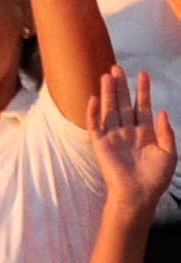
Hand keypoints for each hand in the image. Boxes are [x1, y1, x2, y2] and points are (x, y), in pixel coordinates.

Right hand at [87, 66, 176, 216]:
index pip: (143, 106)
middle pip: (123, 103)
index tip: (143, 72)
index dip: (143, 90)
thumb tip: (162, 110)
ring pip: (110, 109)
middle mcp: (128, 132)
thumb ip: (166, 132)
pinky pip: (95, 125)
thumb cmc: (156, 178)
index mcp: (145, 133)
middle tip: (118, 67)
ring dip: (108, 93)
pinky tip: (94, 98)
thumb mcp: (169, 154)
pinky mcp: (100, 144)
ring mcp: (113, 137)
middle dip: (122, 86)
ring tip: (107, 75)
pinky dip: (93, 112)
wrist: (139, 195)